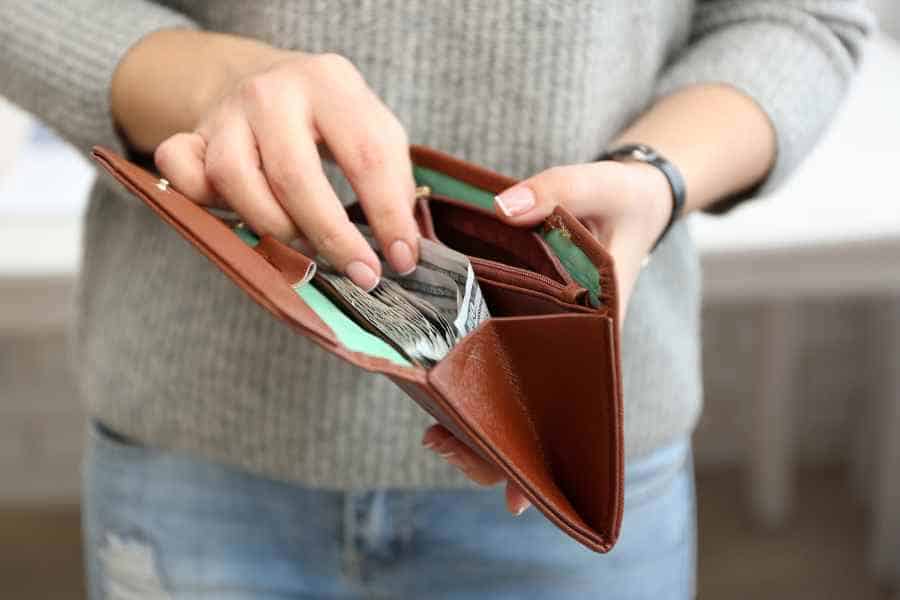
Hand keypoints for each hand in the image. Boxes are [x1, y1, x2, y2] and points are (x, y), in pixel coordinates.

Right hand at [140, 37, 417, 289]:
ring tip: (303, 244)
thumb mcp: (374, 131)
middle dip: (331, 236)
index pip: (366, 155)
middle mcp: (271, 91)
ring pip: (234, 179)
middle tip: (359, 273)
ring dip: (272, 226)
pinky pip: (182, 172)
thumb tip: (403, 249)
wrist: (268, 82)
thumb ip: (393, 182)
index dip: (387, 216)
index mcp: (330, 82)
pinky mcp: (190, 134)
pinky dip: (203, 202)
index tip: (401, 260)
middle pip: (295, 175)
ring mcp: (225, 112)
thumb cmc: (331, 121)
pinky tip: (237, 218)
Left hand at [423, 159, 672, 514]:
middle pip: (537, 409)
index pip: (574, 400)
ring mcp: (547, 332)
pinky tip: (436, 385)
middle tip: (439, 446)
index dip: (549, 450)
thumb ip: (556, 192)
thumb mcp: (598, 185)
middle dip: (496, 443)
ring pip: (515, 389)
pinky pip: (500, 354)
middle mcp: (570, 340)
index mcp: (597, 325)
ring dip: (478, 415)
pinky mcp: (527, 315)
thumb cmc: (622, 199)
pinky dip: (472, 371)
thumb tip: (505, 208)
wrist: (630, 195)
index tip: (516, 497)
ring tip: (432, 434)